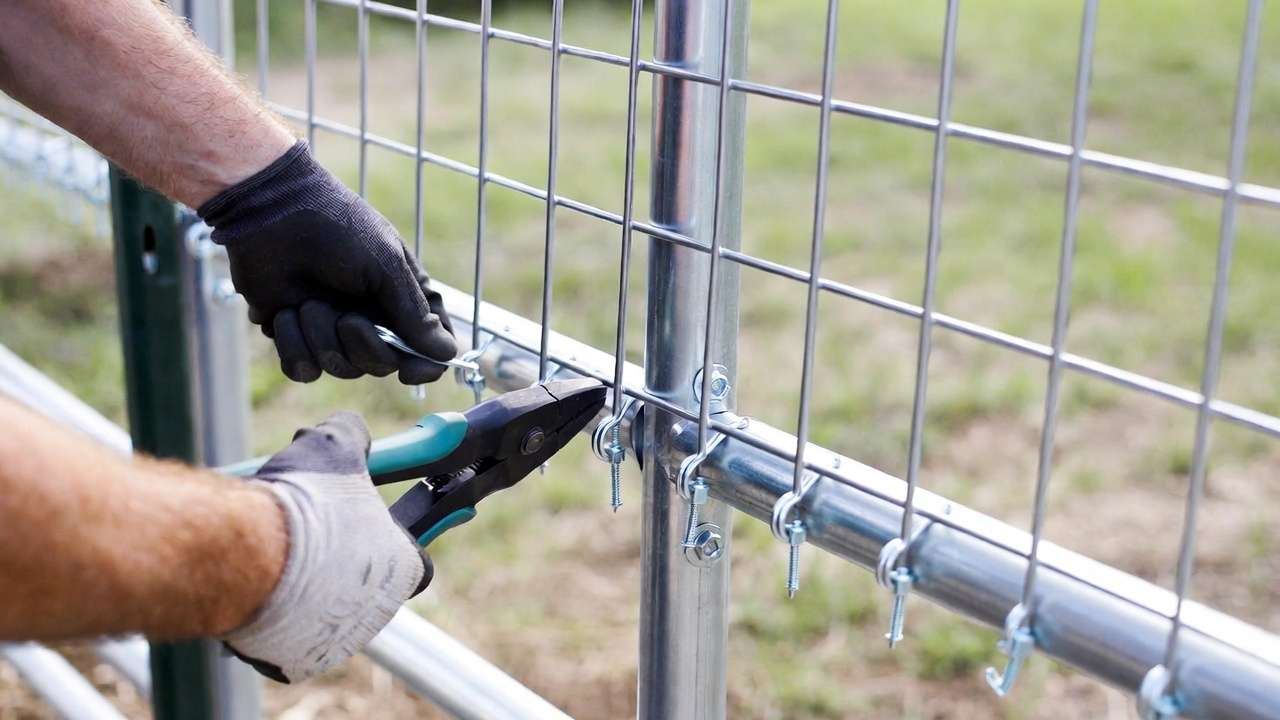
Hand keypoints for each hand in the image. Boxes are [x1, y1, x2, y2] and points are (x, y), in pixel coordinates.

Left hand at [198, 142, 456, 384]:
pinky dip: (292, 344)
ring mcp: (333, 330)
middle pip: (383, 366)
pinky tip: (285, 313)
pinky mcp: (296, 336)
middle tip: (347, 317)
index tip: (409, 371)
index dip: (425, 366)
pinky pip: (302, 369)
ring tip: (307, 302)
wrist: (270, 211)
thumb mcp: (386, 264)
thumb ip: (416, 313)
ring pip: (341, 370)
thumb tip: (447, 354)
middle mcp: (373, 319)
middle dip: (364, 346)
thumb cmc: (337, 226)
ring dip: (321, 337)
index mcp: (403, 299)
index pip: (429, 349)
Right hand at [224, 412, 430, 682]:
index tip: (381, 518)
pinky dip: (272, 611)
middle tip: (313, 527)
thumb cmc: (302, 504)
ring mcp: (335, 641)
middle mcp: (376, 611)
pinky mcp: (291, 661)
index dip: (399, 532)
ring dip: (306, 582)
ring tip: (276, 550)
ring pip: (323, 608)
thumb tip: (352, 426)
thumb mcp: (333, 448)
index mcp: (402, 566)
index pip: (417, 555)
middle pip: (365, 580)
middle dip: (342, 553)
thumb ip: (352, 435)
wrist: (241, 553)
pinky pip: (284, 634)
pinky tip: (255, 582)